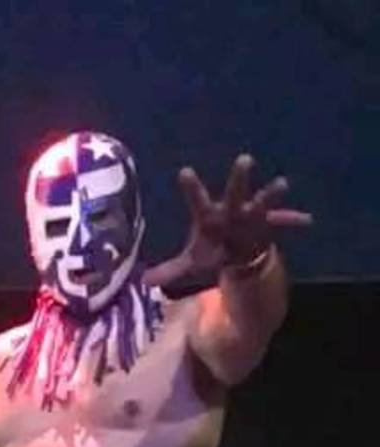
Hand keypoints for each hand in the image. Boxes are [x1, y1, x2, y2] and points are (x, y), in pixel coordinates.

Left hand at [144, 155, 310, 290]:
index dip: (191, 187)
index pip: (197, 200)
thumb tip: (144, 282)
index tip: (184, 172)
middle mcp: (231, 210)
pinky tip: (307, 220)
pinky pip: (281, 222)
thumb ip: (170, 270)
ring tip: (283, 183)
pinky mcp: (266, 224)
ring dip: (271, 193)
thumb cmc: (212, 250)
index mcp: (209, 216)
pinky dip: (293, 220)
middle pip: (234, 193)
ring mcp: (250, 215)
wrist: (235, 250)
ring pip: (262, 202)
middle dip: (239, 179)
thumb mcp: (191, 263)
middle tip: (245, 159)